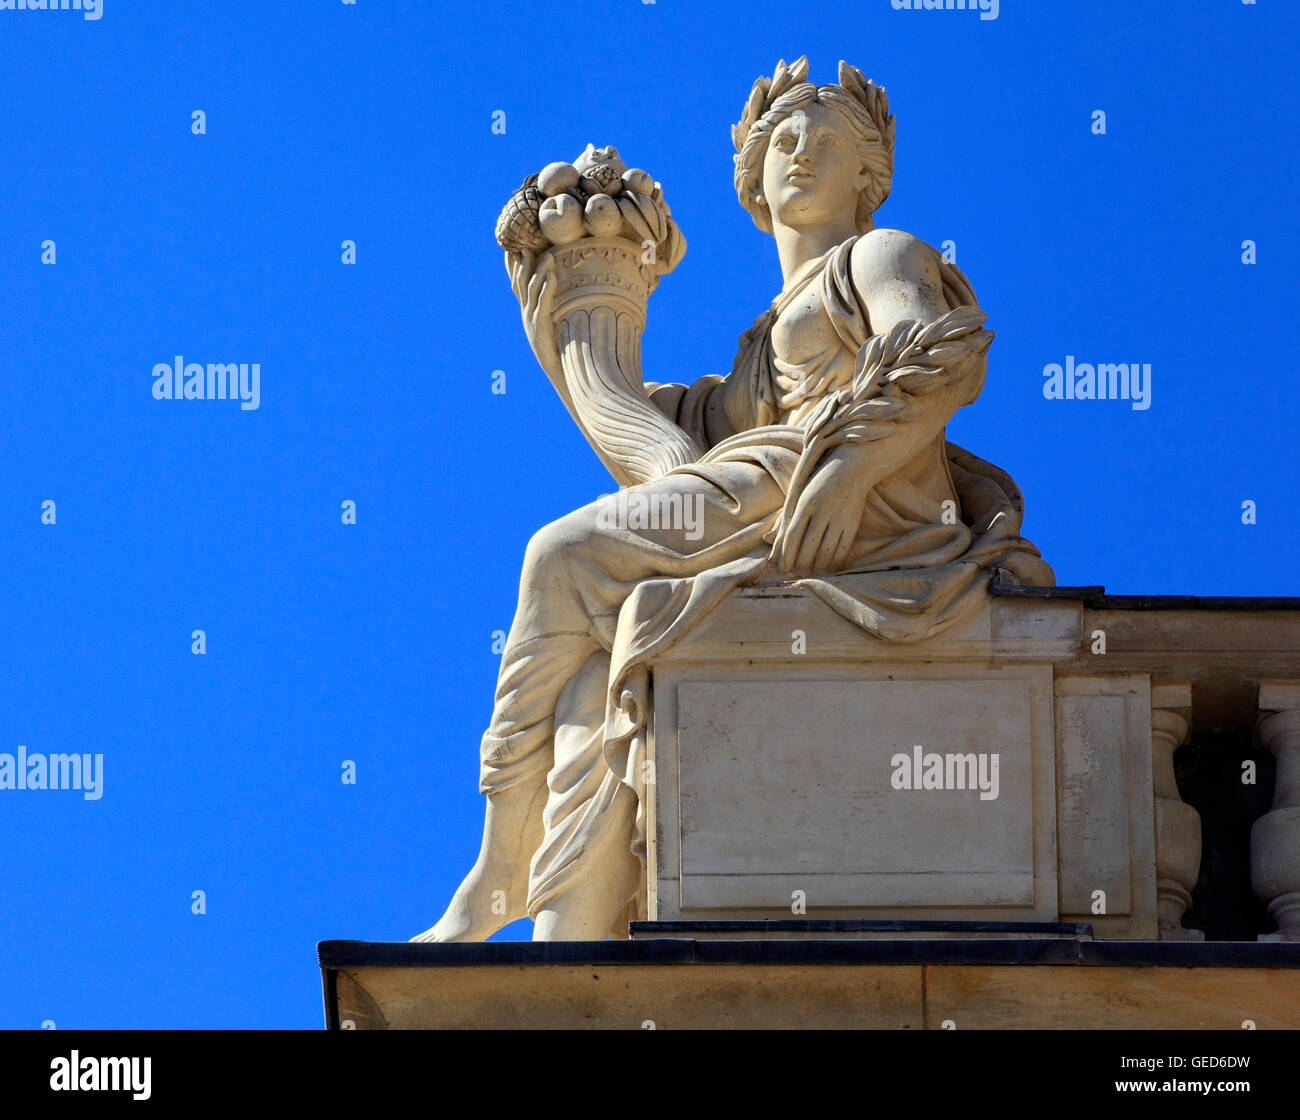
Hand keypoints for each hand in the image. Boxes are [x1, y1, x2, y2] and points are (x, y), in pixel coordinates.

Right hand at [505, 249, 560, 376]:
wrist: (557, 370)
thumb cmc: (557, 347)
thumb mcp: (549, 324)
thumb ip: (548, 308)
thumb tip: (554, 292)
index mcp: (526, 311)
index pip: (516, 285)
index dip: (512, 267)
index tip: (511, 248)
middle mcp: (525, 314)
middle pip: (521, 284)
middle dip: (523, 264)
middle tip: (526, 246)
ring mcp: (531, 320)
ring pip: (532, 291)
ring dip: (539, 271)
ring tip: (548, 256)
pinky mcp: (541, 327)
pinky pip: (543, 304)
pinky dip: (547, 289)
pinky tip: (552, 277)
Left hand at [775, 444, 870, 574]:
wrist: (852, 468)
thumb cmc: (819, 484)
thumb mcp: (800, 496)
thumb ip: (784, 519)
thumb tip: (766, 540)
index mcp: (806, 502)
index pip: (792, 534)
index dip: (786, 554)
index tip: (781, 567)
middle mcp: (823, 510)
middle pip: (808, 545)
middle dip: (799, 563)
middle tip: (793, 573)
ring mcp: (840, 517)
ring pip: (826, 550)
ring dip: (816, 566)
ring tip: (809, 572)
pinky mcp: (853, 523)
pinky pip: (843, 549)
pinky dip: (834, 562)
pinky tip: (827, 567)